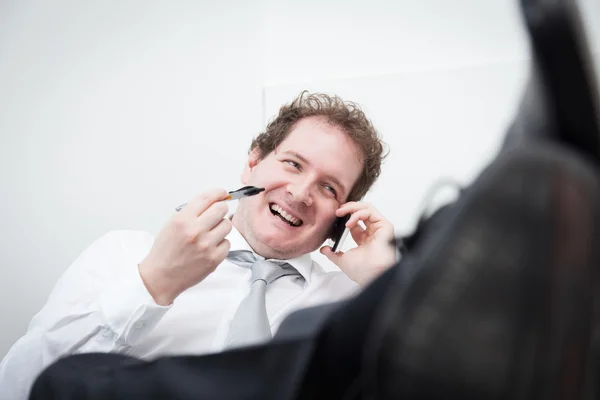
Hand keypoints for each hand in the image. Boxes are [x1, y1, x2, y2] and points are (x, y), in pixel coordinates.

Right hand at [139, 189, 231, 304]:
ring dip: (221, 227)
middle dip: (220, 209)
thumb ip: (192, 212)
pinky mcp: (214, 258)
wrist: (161, 276)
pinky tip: (210, 247)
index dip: (218, 193)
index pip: (206, 198)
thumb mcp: (172, 224)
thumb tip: (213, 201)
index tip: (222, 193)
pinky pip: (227, 243)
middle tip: (216, 214)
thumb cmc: (166, 250)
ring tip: (210, 233)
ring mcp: (206, 245)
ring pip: (227, 225)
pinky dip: (221, 243)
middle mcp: (195, 231)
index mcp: (183, 220)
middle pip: (221, 209)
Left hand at [320, 202, 395, 285]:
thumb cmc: (362, 271)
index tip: (334, 216)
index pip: (355, 220)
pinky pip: (371, 212)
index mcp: (364, 239)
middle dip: (348, 208)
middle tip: (337, 211)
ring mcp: (379, 228)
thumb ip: (333, 253)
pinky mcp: (385, 226)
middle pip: (361, 211)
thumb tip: (324, 249)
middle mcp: (372, 232)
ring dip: (352, 208)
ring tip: (341, 212)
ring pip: (367, 208)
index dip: (344, 216)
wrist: (371, 275)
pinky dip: (358, 213)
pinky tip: (349, 222)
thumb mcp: (342, 260)